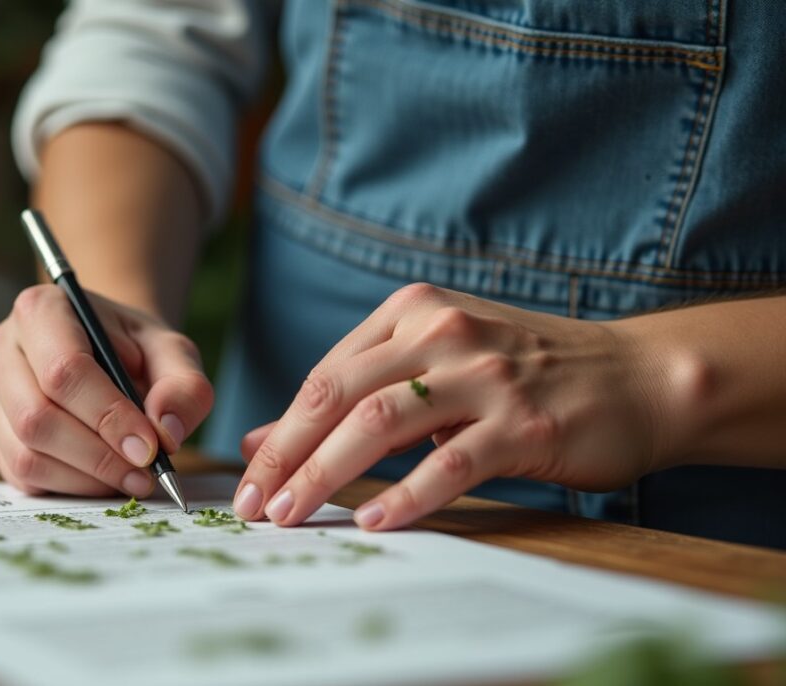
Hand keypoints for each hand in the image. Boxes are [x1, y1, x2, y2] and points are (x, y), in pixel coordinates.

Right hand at [0, 285, 213, 496]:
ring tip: (131, 477)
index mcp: (42, 309)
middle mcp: (4, 347)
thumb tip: (166, 432)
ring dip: (85, 478)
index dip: (108, 416)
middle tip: (145, 473)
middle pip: (37, 417)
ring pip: (25, 454)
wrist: (109, 352)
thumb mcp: (173, 353)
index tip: (149, 448)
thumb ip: (183, 387)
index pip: (64, 370)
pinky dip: (68, 486)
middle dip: (97, 456)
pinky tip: (102, 477)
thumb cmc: (136, 350)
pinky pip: (20, 474)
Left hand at [232, 283, 667, 530]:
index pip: (326, 375)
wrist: (636, 377)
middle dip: (287, 455)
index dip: (280, 430)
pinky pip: (450, 462)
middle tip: (255, 505)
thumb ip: (356, 393)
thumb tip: (264, 435)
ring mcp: (484, 375)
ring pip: (381, 423)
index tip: (249, 478)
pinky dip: (407, 495)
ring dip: (327, 474)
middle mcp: (442, 333)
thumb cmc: (526, 374)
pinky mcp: (523, 422)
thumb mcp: (434, 366)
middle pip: (340, 396)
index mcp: (413, 313)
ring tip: (293, 515)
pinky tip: (375, 522)